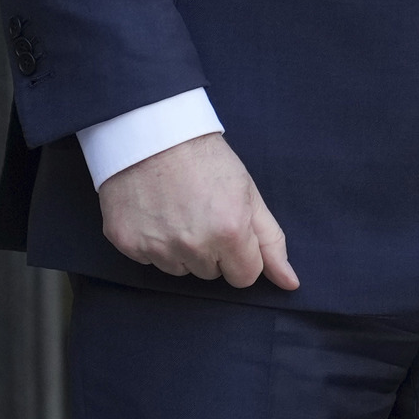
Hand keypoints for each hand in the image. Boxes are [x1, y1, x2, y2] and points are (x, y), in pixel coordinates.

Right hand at [96, 132, 299, 290]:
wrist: (153, 134)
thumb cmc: (205, 160)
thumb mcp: (249, 194)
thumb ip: (271, 242)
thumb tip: (290, 283)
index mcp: (230, 231)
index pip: (245, 276)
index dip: (242, 254)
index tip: (231, 230)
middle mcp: (194, 245)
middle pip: (211, 273)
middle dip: (212, 250)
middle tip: (202, 213)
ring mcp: (157, 247)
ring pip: (180, 270)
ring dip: (182, 249)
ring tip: (177, 211)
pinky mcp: (128, 244)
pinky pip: (150, 261)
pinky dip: (154, 242)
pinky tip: (155, 213)